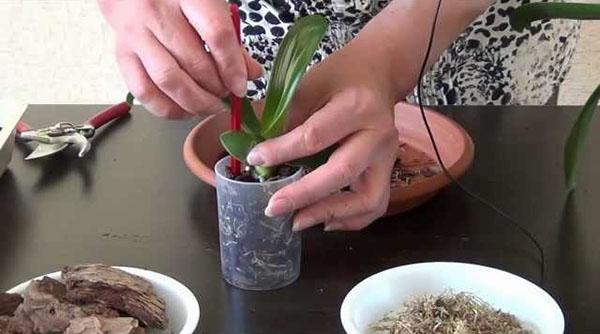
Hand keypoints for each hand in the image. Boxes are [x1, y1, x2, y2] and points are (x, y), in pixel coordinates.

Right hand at [98, 0, 261, 118]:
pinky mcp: (122, 54)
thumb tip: (251, 75)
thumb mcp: (208, 7)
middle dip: (216, 88)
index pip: (216, 35)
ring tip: (210, 106)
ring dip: (195, 102)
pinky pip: (144, 92)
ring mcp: (136, 34)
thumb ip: (230, 40)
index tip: (240, 87)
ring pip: (168, 80)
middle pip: (193, 62)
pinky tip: (185, 110)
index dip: (232, 67)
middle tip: (226, 95)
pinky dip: (168, 109)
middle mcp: (157, 12)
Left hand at [247, 42, 398, 230]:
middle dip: (304, 195)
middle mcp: (378, 135)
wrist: (378, 73)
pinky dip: (350, 219)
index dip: (282, 151)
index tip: (255, 160)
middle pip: (343, 173)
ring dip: (330, 214)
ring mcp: (387, 156)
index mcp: (357, 107)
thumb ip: (285, 117)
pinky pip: (375, 205)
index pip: (315, 136)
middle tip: (273, 207)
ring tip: (297, 221)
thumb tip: (254, 150)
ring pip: (368, 199)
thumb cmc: (340, 77)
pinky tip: (324, 220)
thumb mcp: (310, 85)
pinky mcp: (388, 171)